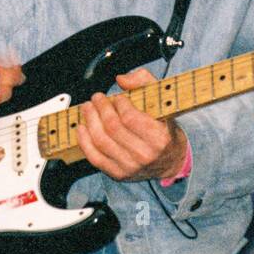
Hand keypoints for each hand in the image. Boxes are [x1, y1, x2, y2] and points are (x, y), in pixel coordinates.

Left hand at [77, 67, 188, 181]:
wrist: (170, 161)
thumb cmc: (165, 130)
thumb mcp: (163, 103)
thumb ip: (145, 83)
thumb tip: (121, 79)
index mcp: (159, 138)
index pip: (130, 118)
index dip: (119, 103)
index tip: (117, 97)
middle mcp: (145, 155)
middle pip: (112, 128)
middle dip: (100, 108)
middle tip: (96, 98)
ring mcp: (130, 166)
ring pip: (101, 141)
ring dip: (90, 121)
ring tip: (87, 108)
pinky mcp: (118, 174)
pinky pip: (95, 157)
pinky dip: (84, 141)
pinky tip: (82, 127)